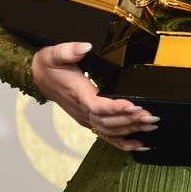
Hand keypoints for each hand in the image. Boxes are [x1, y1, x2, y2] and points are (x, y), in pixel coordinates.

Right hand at [31, 42, 158, 151]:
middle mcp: (82, 110)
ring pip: (110, 131)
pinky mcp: (89, 121)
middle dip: (131, 121)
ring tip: (151, 126)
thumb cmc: (49, 66)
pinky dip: (122, 143)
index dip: (115, 108)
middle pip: (108, 122)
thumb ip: (69, 50)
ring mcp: (86, 118)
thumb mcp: (54, 54)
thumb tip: (84, 47)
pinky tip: (138, 145)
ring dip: (131, 130)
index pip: (97, 106)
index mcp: (78, 94)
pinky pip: (106, 136)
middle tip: (151, 117)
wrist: (39, 79)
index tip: (133, 105)